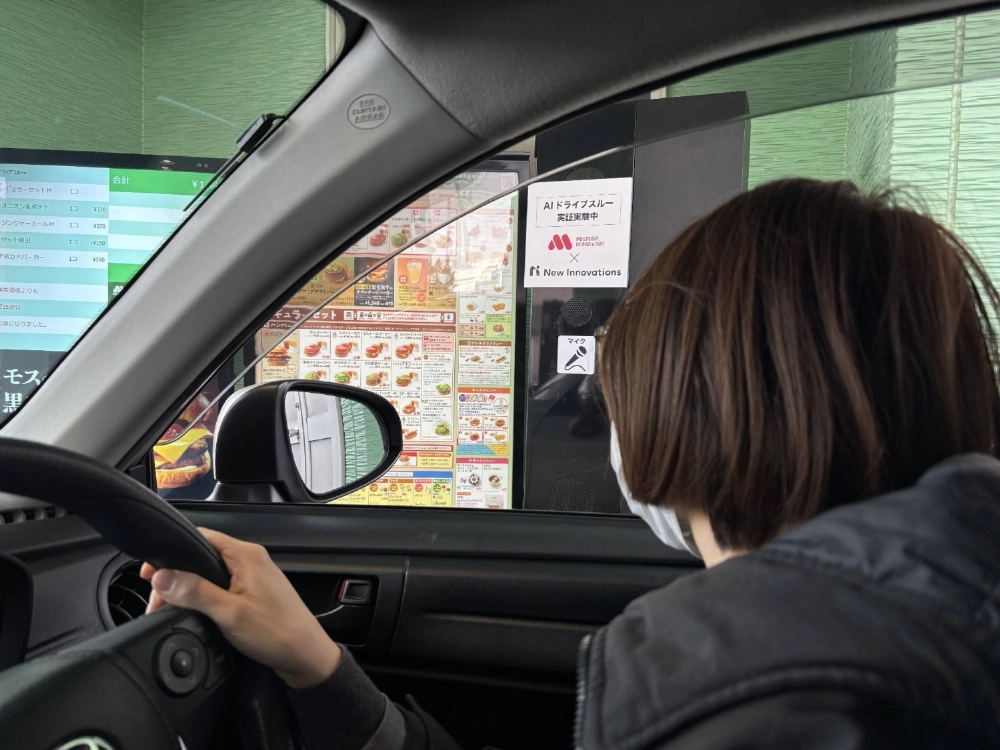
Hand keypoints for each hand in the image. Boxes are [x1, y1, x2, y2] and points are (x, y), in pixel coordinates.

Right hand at [141, 527, 340, 689]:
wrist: (306, 657)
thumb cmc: (278, 633)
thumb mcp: (230, 613)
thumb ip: (196, 592)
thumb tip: (163, 577)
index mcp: (246, 555)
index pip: (200, 537)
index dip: (172, 553)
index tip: (150, 573)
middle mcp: (250, 560)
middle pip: (201, 557)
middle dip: (176, 576)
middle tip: (157, 601)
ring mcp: (252, 577)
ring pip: (208, 574)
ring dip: (188, 588)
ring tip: (168, 608)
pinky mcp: (252, 593)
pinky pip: (220, 587)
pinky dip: (202, 597)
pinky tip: (192, 612)